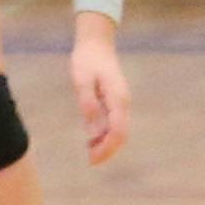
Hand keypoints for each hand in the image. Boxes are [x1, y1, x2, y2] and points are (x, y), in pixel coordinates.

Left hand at [71, 19, 130, 163]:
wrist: (96, 42)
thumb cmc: (87, 58)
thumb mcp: (82, 78)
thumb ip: (87, 101)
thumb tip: (91, 127)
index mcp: (117, 98)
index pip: (118, 131)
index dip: (107, 147)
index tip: (93, 157)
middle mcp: (123, 103)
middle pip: (121, 134)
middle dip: (108, 150)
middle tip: (90, 161)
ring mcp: (121, 102)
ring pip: (119, 130)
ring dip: (107, 144)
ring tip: (90, 154)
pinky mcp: (115, 101)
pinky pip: (114, 123)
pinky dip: (106, 134)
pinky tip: (92, 139)